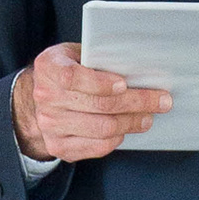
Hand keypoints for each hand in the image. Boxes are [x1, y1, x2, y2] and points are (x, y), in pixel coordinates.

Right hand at [12, 44, 171, 165]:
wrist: (38, 97)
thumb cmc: (68, 69)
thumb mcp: (76, 53)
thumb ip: (98, 56)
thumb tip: (138, 65)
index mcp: (48, 67)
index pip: (73, 77)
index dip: (100, 83)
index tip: (124, 84)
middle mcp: (45, 97)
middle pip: (98, 105)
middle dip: (136, 102)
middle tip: (161, 101)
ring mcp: (50, 125)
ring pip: (102, 128)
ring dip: (131, 122)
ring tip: (148, 116)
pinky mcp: (58, 146)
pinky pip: (96, 146)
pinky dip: (117, 138)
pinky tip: (126, 129)